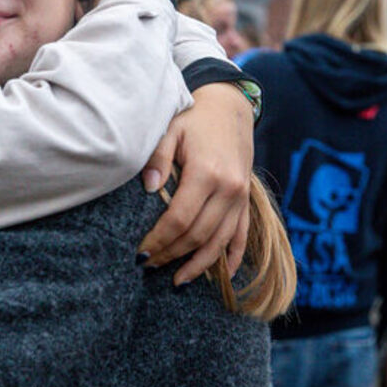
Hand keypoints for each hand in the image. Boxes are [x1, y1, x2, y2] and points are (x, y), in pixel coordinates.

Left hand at [138, 82, 253, 283]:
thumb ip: (158, 157)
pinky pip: (242, 235)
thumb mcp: (171, 130)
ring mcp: (241, 197)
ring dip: (199, 264)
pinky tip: (223, 276)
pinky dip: (232, 257)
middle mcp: (228, 189)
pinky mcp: (246, 200)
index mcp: (207, 173)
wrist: (229, 107)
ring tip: (177, 280)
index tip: (141, 252)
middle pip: (199, 235)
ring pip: (221, 242)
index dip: (159, 240)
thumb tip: (149, 188)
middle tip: (148, 265)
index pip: (180, 219)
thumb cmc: (193, 119)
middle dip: (172, 255)